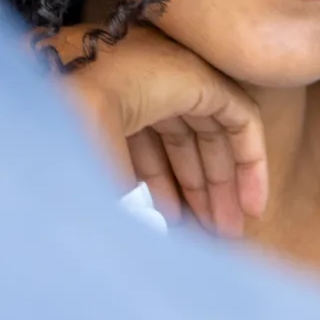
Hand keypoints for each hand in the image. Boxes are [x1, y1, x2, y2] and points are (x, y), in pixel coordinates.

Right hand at [44, 22, 268, 236]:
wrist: (72, 104)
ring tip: (227, 232)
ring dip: (220, 186)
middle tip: (208, 237)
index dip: (161, 192)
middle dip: (195, 194)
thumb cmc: (66, 146)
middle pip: (180, 147)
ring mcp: (174, 79)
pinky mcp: (206, 78)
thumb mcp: (93, 185)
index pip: (145, 152)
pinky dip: (251, 161)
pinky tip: (253, 205)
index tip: (174, 232)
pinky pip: (241, 121)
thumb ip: (119, 208)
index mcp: (108, 105)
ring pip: (211, 138)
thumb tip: (144, 240)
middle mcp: (143, 88)